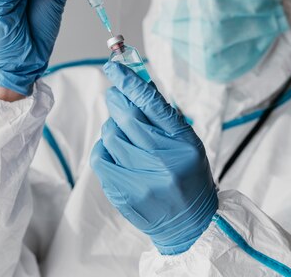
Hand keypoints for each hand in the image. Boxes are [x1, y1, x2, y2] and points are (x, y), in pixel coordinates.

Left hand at [91, 62, 218, 254]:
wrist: (190, 223)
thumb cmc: (189, 177)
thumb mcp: (187, 142)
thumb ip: (163, 116)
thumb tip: (136, 85)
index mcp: (183, 143)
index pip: (151, 103)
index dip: (129, 81)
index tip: (114, 67)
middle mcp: (163, 160)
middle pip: (126, 116)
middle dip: (117, 101)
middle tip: (116, 97)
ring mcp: (141, 179)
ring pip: (110, 134)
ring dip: (112, 126)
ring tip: (123, 133)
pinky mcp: (123, 192)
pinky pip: (100, 157)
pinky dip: (104, 147)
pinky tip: (116, 151)